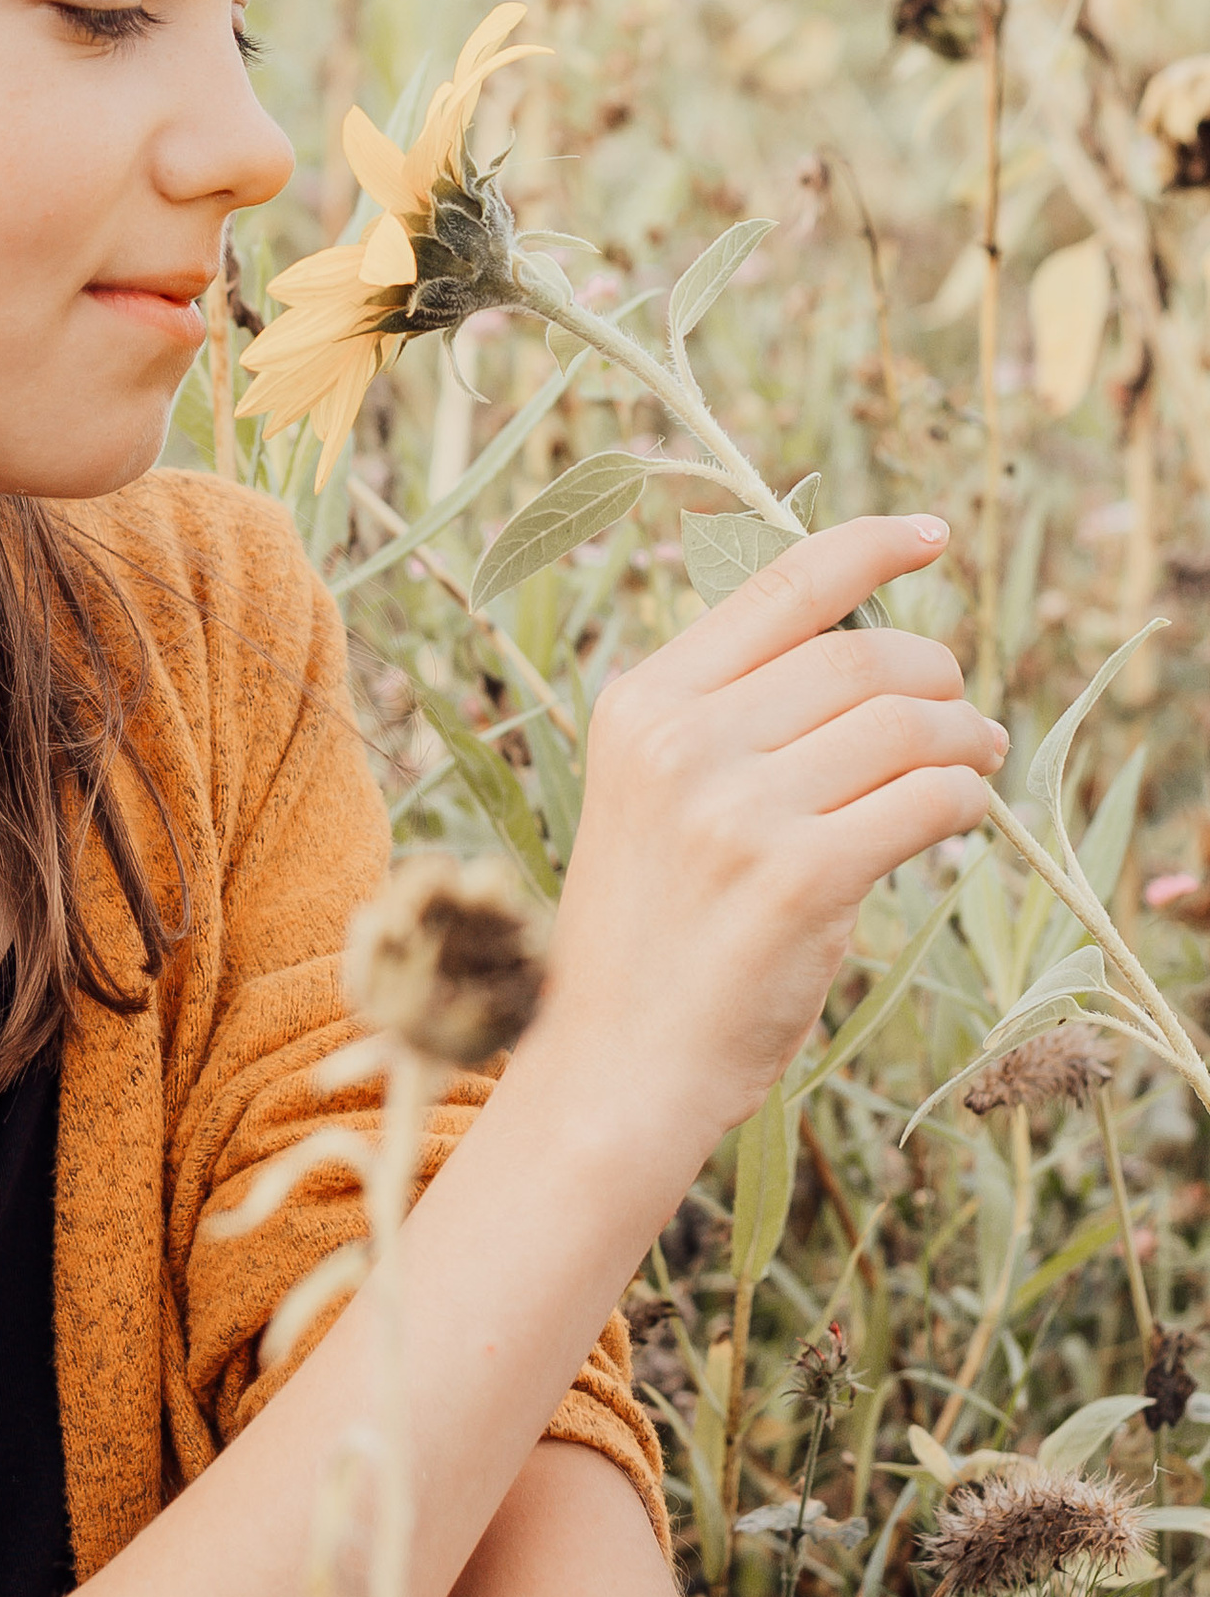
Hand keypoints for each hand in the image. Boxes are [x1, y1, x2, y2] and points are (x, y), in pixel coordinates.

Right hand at [543, 513, 1003, 1135]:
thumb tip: (870, 647)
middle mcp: (683, 741)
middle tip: (962, 712)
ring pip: (908, 725)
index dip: (867, 546)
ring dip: (966, 738)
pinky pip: (929, 801)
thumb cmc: (653, 929)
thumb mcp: (650, 791)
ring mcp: (737, 810)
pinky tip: (961, 816)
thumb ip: (732, 714)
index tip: (931, 535)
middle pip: (862, 656)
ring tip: (975, 762)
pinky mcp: (799, 879)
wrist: (621, 1061)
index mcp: (643, 701)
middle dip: (937, 675)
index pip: (779, 585)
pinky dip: (966, 800)